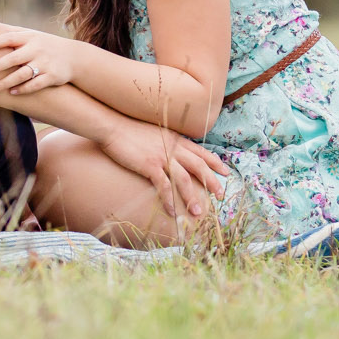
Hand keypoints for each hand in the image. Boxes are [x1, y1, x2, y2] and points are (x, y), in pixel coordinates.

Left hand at [0, 27, 79, 95]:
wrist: (73, 57)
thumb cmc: (45, 45)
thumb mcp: (32, 34)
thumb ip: (12, 31)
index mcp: (30, 38)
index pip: (10, 38)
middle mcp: (36, 50)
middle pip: (14, 58)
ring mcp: (45, 63)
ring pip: (23, 74)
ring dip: (6, 82)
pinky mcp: (52, 76)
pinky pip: (36, 84)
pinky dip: (23, 89)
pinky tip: (11, 93)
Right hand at [97, 122, 228, 220]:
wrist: (112, 126)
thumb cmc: (130, 129)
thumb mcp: (155, 132)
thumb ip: (167, 141)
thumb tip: (174, 150)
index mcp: (175, 139)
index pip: (201, 151)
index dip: (215, 162)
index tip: (226, 172)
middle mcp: (172, 147)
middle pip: (198, 166)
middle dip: (212, 181)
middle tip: (220, 195)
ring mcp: (161, 156)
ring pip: (184, 179)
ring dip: (192, 197)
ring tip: (198, 212)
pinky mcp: (149, 165)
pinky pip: (163, 185)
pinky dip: (169, 199)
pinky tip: (172, 211)